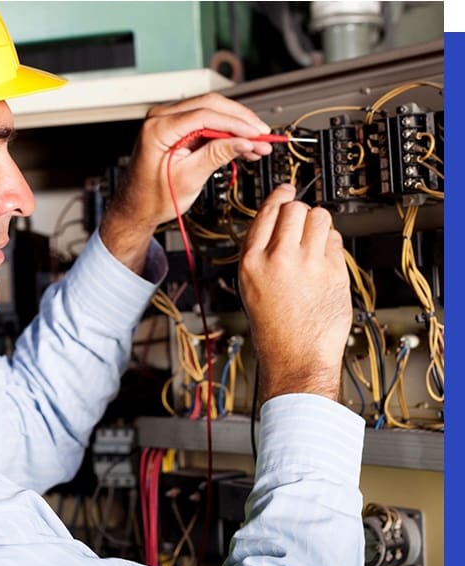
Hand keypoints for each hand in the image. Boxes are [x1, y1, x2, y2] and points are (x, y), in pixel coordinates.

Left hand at [100, 93, 272, 273]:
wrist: (137, 208)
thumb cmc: (153, 198)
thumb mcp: (189, 178)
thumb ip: (217, 155)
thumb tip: (245, 142)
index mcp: (158, 128)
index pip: (205, 115)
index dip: (236, 123)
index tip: (257, 133)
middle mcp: (161, 117)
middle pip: (211, 105)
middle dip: (241, 120)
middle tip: (263, 135)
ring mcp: (168, 120)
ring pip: (211, 111)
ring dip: (236, 126)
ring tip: (258, 144)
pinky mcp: (176, 128)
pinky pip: (205, 123)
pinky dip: (225, 133)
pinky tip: (243, 144)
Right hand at [238, 184, 351, 401]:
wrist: (296, 355)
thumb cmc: (274, 328)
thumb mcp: (250, 287)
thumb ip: (261, 253)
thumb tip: (277, 223)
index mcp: (251, 262)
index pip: (266, 213)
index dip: (278, 196)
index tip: (285, 189)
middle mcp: (278, 258)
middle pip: (294, 208)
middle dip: (300, 211)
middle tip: (302, 222)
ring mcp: (308, 263)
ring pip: (319, 216)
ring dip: (318, 223)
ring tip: (315, 239)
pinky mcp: (333, 271)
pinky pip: (336, 239)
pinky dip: (332, 243)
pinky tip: (324, 259)